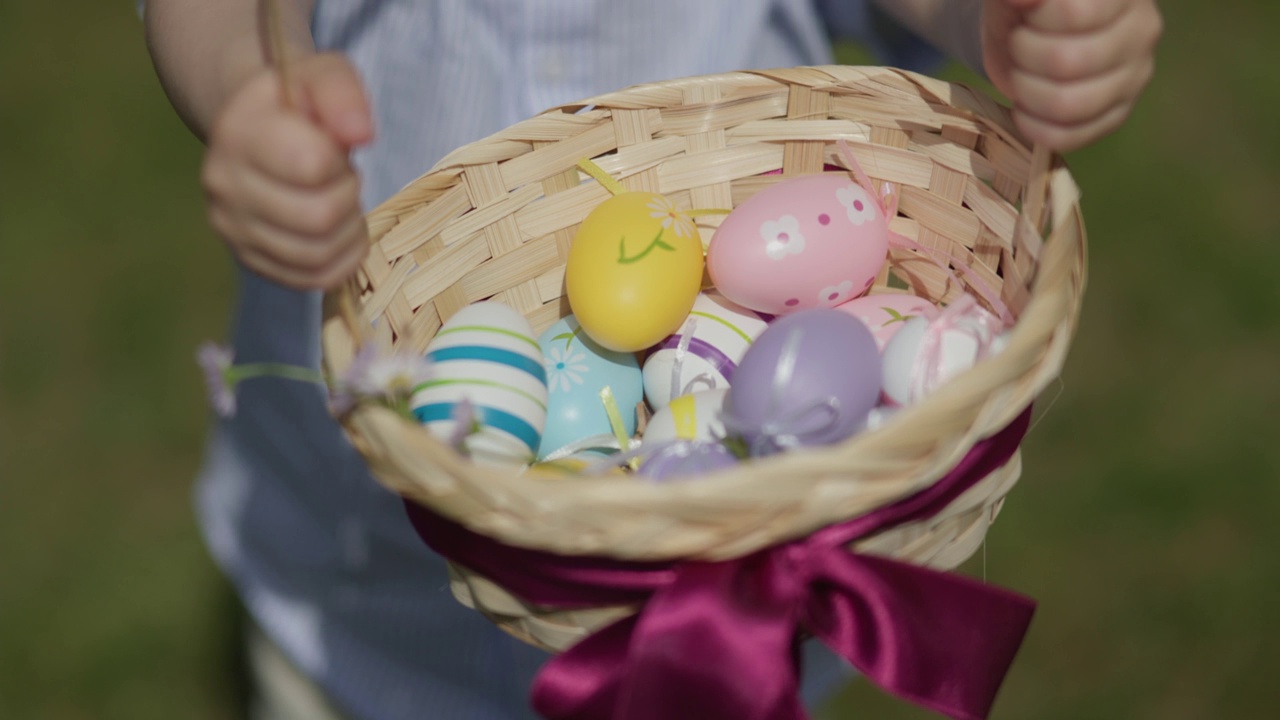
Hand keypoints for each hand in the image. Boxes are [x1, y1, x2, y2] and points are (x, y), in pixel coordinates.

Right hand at [201, 53, 373, 288]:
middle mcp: (223, 185)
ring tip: (339, 200)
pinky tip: (341, 231)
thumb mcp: (322, 74)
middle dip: (348, 197)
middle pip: (318, 218)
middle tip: (341, 178)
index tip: (332, 147)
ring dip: (349, 230)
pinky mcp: (251, 260)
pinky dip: (343, 260)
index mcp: (237, 133)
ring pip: (318, 255)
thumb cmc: (300, 103)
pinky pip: (313, 279)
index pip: (311, 166)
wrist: (261, 129)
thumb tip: (359, 135)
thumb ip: (342, 94)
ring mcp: (232, 228)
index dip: (339, 160)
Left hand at [982, 0, 1161, 151]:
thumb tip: (1024, 0)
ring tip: (1021, 75)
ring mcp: (1135, 77)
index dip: (1034, 21)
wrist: (1030, 32)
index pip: (1073, 14)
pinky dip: (1034, 128)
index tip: (1025, 16)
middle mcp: (1142, 30)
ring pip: (1068, 104)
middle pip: (1066, 62)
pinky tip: (1023, 109)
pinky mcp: (1118, 114)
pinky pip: (1070, 136)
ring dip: (1026, 93)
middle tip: (1018, 46)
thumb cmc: (1028, 6)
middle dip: (1024, 56)